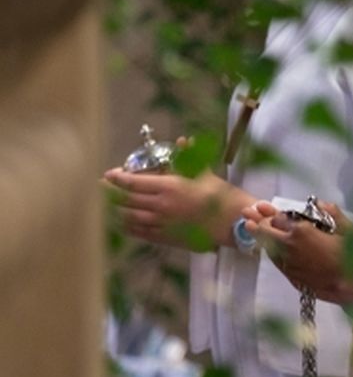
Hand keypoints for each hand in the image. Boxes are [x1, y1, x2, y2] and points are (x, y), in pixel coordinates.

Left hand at [104, 167, 252, 249]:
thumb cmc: (218, 194)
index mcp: (168, 187)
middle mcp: (160, 206)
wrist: (230, 221)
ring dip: (114, 211)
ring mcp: (161, 223)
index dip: (117, 179)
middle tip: (98, 188)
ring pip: (129, 217)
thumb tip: (184, 139)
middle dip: (109, 194)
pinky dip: (127, 227)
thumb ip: (189, 156)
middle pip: (126, 200)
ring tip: (104, 206)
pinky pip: (140, 232)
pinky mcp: (165, 237)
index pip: (133, 182)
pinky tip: (121, 223)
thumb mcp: (204, 172)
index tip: (107, 175)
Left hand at [246, 201, 352, 305]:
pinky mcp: (289, 275)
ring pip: (267, 246)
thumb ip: (332, 212)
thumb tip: (320, 203)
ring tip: (249, 226)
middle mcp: (288, 245)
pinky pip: (275, 259)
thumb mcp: (347, 228)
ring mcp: (287, 262)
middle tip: (247, 213)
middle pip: (265, 231)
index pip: (278, 218)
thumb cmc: (351, 255)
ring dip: (258, 235)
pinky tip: (269, 246)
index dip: (273, 212)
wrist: (349, 285)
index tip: (266, 207)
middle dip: (256, 220)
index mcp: (300, 231)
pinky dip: (270, 250)